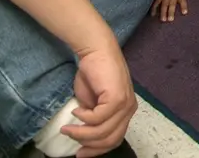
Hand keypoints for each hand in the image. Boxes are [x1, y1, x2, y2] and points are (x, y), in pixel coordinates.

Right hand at [61, 41, 136, 156]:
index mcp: (125, 112)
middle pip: (110, 140)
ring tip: (68, 128)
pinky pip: (98, 119)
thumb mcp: (92, 104)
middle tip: (71, 140)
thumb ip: (93, 119)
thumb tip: (85, 136)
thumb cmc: (93, 75)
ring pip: (102, 132)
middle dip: (88, 146)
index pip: (114, 139)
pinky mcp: (117, 98)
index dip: (96, 150)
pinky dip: (84, 118)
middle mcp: (129, 109)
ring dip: (81, 133)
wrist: (96, 52)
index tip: (79, 153)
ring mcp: (125, 104)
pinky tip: (77, 110)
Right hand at [151, 0, 187, 21]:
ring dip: (163, 13)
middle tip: (170, 20)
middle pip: (172, 6)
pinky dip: (153, 9)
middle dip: (171, 13)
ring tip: (163, 20)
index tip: (184, 13)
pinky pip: (155, 3)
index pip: (183, 1)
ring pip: (164, 6)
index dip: (183, 7)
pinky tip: (152, 15)